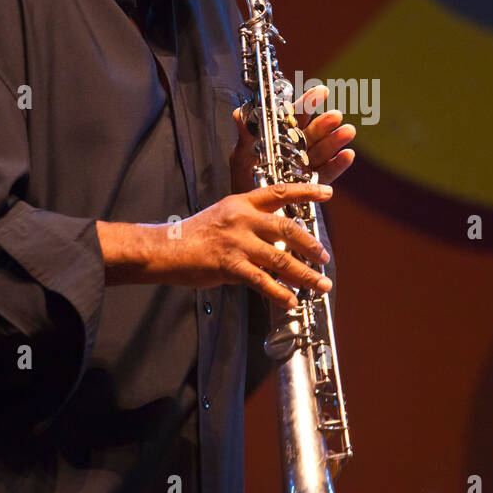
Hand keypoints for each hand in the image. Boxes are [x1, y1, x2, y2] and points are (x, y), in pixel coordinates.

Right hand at [105, 182, 332, 309]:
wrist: (165, 248)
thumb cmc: (195, 235)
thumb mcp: (224, 216)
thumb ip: (251, 225)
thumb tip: (278, 242)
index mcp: (242, 202)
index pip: (279, 192)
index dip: (306, 191)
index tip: (328, 193)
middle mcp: (242, 218)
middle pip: (287, 227)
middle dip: (311, 244)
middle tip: (325, 257)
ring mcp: (237, 242)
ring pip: (280, 257)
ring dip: (304, 273)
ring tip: (320, 284)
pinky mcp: (229, 265)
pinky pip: (261, 280)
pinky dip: (279, 293)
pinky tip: (291, 301)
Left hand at [229, 84, 356, 191]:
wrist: (250, 211)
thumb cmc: (244, 180)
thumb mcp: (241, 157)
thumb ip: (245, 136)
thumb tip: (238, 113)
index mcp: (280, 138)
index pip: (295, 116)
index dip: (308, 103)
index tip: (321, 91)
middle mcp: (296, 149)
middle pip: (312, 133)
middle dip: (325, 123)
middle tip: (336, 115)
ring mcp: (306, 166)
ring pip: (323, 150)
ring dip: (336, 140)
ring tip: (347, 131)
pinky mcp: (313, 184)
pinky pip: (327, 173)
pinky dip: (338, 164)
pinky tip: (347, 155)